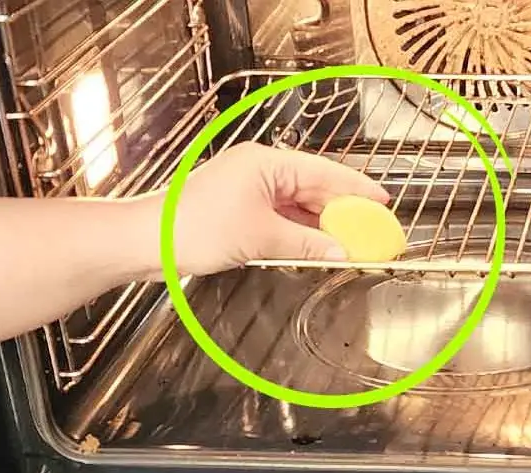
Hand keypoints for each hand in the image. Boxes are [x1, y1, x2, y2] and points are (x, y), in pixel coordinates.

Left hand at [136, 142, 390, 277]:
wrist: (147, 242)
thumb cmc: (192, 228)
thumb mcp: (261, 238)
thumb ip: (307, 244)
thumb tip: (340, 251)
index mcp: (267, 163)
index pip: (325, 173)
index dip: (357, 189)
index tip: (383, 202)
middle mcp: (259, 170)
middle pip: (314, 188)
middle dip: (343, 211)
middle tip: (370, 231)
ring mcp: (248, 190)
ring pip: (298, 205)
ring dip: (322, 225)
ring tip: (349, 244)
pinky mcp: (238, 210)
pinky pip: (281, 217)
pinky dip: (300, 232)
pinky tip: (316, 248)